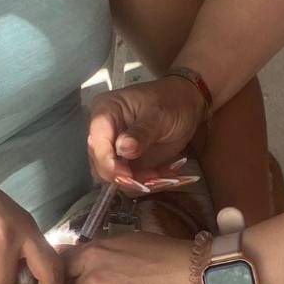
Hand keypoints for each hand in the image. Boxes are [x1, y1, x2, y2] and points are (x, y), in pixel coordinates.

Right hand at [87, 75, 205, 184]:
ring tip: (165, 173)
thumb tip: (123, 148)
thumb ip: (141, 132)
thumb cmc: (171, 101)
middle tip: (153, 178)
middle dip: (127, 177)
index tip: (127, 176)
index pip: (97, 143)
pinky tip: (166, 171)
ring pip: (116, 178)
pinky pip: (131, 181)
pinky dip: (148, 181)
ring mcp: (115, 150)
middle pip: (101, 166)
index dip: (108, 163)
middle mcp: (104, 133)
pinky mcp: (127, 162)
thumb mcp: (158, 114)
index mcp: (105, 112)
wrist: (187, 105)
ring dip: (141, 181)